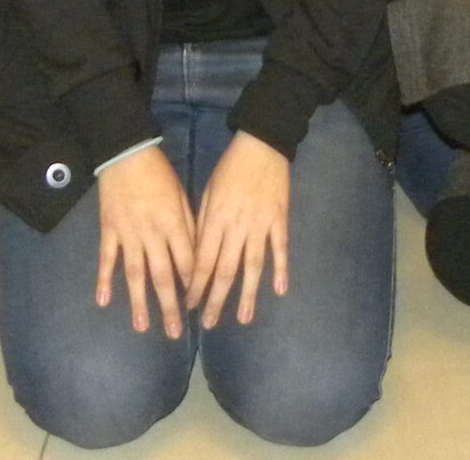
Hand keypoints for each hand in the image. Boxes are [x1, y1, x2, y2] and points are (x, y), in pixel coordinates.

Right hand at [94, 145, 194, 337]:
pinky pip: (107, 259)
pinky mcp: (109, 231)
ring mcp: (128, 234)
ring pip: (135, 274)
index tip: (198, 306)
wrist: (126, 154)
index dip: (194, 285)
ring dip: (139, 302)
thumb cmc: (159, 173)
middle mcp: (152, 234)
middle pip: (163, 276)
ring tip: (142, 328)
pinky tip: (103, 302)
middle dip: (170, 306)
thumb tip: (197, 254)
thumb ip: (189, 225)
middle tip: (176, 334)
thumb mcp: (182, 195)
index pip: (187, 262)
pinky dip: (104, 280)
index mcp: (174, 224)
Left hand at [190, 131, 289, 328]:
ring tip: (243, 318)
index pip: (203, 260)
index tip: (188, 305)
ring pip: (253, 266)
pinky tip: (279, 291)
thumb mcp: (209, 191)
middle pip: (226, 269)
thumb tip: (198, 254)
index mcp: (216, 219)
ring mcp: (261, 225)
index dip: (195, 285)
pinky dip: (281, 270)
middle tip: (209, 324)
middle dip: (216, 299)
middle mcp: (237, 227)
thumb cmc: (230, 168)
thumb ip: (204, 222)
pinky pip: (280, 249)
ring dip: (247, 294)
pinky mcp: (280, 220)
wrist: (262, 145)